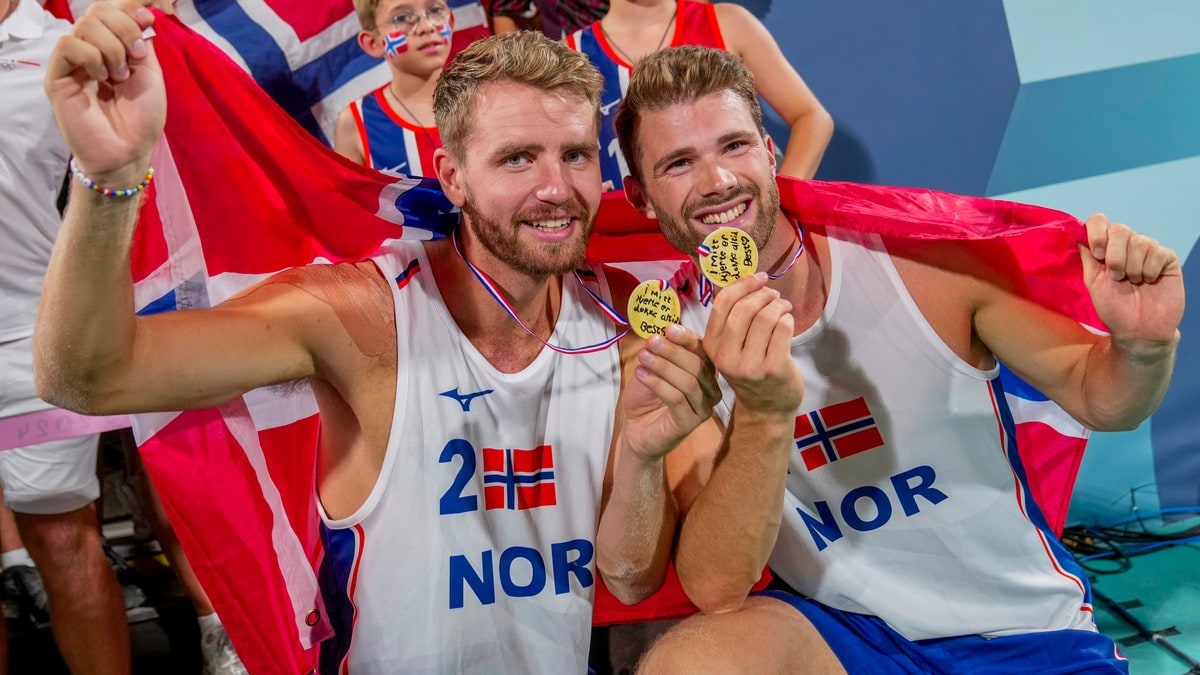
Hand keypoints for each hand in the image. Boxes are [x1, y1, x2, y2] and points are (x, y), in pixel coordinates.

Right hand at [45, 1, 164, 186]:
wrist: (129, 151)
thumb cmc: (142, 118)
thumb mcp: (150, 73)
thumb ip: (141, 41)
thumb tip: (141, 11)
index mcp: (112, 46)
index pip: (110, 9)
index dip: (128, 8)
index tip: (147, 19)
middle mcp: (91, 50)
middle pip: (97, 11)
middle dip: (124, 27)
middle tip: (136, 56)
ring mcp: (73, 63)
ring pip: (85, 25)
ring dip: (111, 47)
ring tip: (120, 76)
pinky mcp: (58, 77)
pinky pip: (68, 45)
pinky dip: (91, 56)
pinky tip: (101, 77)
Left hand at [622, 325, 720, 461]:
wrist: (636, 429)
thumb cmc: (647, 398)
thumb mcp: (653, 368)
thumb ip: (662, 352)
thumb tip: (662, 332)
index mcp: (706, 372)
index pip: (704, 351)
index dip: (687, 338)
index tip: (667, 329)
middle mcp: (710, 390)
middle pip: (698, 365)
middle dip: (672, 351)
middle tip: (651, 342)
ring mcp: (703, 409)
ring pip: (688, 382)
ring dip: (663, 366)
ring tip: (643, 357)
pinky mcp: (689, 423)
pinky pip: (677, 399)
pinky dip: (657, 383)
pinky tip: (641, 374)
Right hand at [704, 273, 802, 415]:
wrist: (766, 407)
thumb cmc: (750, 369)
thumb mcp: (729, 348)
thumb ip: (731, 319)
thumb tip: (748, 280)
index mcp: (711, 346)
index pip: (722, 304)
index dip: (742, 285)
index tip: (758, 278)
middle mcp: (725, 356)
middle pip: (744, 309)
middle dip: (763, 294)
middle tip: (774, 296)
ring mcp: (749, 365)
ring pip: (766, 317)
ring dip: (779, 305)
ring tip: (783, 307)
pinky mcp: (773, 369)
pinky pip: (783, 329)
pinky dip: (788, 319)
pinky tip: (788, 323)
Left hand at [1081, 214, 1183, 357]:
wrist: (1138, 329)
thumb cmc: (1114, 307)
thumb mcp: (1092, 281)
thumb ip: (1087, 257)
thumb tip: (1076, 232)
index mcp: (1106, 247)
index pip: (1099, 221)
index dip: (1096, 233)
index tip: (1098, 255)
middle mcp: (1126, 244)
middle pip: (1119, 229)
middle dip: (1115, 256)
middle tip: (1116, 277)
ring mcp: (1148, 249)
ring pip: (1139, 241)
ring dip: (1132, 268)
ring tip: (1133, 283)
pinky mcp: (1167, 258)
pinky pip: (1157, 253)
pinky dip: (1149, 271)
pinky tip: (1149, 282)